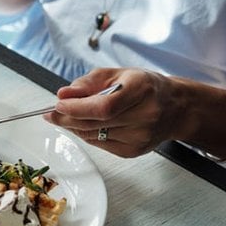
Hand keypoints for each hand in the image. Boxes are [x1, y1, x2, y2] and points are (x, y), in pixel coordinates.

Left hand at [43, 68, 185, 157]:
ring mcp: (141, 136)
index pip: (104, 106)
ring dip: (74, 126)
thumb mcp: (116, 74)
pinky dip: (86, 134)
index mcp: (141, 89)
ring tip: (66, 116)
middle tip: (51, 113)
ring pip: (94, 136)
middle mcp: (145, 115)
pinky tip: (85, 125)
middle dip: (67, 118)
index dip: (77, 107)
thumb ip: (87, 83)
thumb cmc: (144, 87)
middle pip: (96, 123)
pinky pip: (99, 144)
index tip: (58, 104)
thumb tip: (63, 95)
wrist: (175, 108)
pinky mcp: (134, 151)